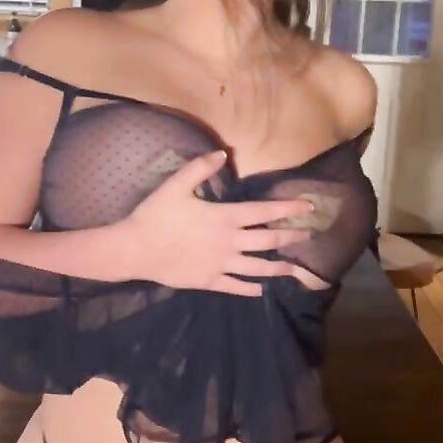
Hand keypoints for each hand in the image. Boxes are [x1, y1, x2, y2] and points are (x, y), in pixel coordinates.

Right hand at [122, 149, 314, 296]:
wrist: (135, 250)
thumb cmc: (155, 215)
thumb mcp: (176, 185)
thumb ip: (200, 168)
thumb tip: (223, 153)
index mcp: (224, 218)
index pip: (264, 212)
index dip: (288, 209)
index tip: (308, 207)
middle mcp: (229, 243)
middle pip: (268, 241)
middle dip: (290, 237)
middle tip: (308, 236)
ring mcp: (221, 265)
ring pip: (257, 268)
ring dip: (278, 268)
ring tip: (294, 270)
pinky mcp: (209, 281)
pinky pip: (235, 287)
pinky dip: (250, 289)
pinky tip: (260, 290)